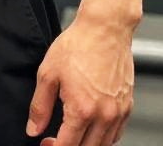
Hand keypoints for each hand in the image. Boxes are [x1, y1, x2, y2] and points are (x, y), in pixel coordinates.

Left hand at [26, 11, 133, 145]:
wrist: (105, 28)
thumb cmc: (79, 45)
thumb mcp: (48, 73)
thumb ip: (40, 106)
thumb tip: (34, 129)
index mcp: (82, 109)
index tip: (46, 142)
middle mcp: (104, 115)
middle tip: (56, 138)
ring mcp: (118, 112)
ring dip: (87, 144)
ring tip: (73, 132)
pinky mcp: (128, 106)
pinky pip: (117, 134)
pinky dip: (104, 137)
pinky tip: (92, 127)